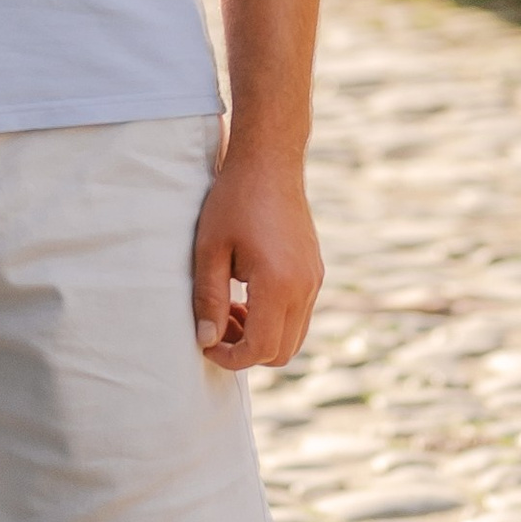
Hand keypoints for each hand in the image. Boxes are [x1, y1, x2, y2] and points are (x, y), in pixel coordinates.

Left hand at [192, 142, 322, 369]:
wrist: (270, 163)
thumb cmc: (234, 201)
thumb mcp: (210, 250)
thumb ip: (208, 299)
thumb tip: (207, 341)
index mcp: (278, 283)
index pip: (260, 349)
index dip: (230, 358)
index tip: (206, 343)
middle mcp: (304, 287)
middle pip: (281, 353)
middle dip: (246, 352)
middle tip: (217, 326)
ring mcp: (314, 280)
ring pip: (293, 337)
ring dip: (261, 336)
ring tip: (231, 308)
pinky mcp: (314, 272)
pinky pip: (299, 315)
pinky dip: (274, 319)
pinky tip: (247, 293)